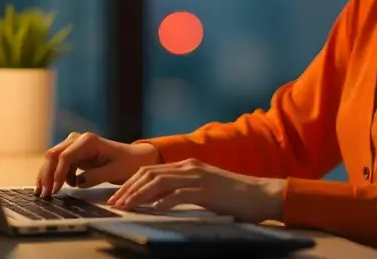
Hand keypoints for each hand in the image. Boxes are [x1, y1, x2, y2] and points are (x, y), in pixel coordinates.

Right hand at [36, 132, 162, 196]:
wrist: (136, 158)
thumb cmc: (129, 163)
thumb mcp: (115, 171)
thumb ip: (96, 176)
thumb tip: (78, 182)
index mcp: (89, 141)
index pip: (65, 157)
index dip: (57, 174)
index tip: (54, 190)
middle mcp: (79, 140)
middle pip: (54, 155)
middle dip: (47, 174)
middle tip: (43, 194)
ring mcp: (76, 145)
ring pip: (53, 159)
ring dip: (48, 175)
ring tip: (45, 193)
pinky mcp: (75, 154)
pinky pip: (60, 164)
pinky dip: (57, 175)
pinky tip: (61, 187)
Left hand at [107, 158, 284, 223]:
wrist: (262, 194)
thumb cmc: (233, 196)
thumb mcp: (202, 189)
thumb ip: (182, 190)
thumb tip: (157, 201)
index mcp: (187, 165)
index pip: (150, 170)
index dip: (130, 183)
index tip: (117, 197)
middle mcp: (190, 167)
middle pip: (149, 173)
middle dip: (128, 188)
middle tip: (114, 203)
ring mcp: (199, 177)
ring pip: (160, 182)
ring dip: (139, 195)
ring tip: (126, 207)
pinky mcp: (208, 190)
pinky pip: (181, 194)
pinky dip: (164, 201)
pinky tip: (154, 210)